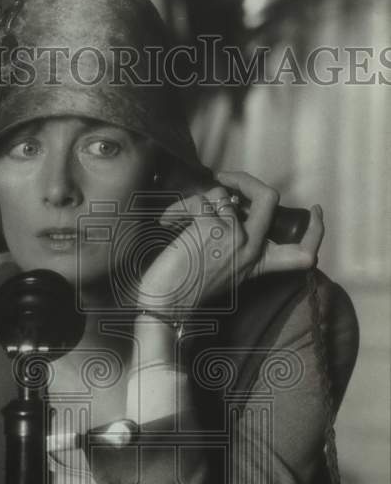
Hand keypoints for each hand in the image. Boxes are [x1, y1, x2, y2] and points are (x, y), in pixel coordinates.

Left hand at [137, 170, 323, 317]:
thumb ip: (237, 242)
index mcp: (259, 263)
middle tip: (224, 179)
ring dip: (197, 201)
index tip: (317, 211)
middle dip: (244, 179)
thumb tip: (234, 203)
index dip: (316, 230)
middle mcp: (253, 249)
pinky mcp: (212, 229)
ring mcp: (235, 238)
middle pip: (269, 198)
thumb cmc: (187, 286)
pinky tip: (168, 223)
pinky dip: (178, 208)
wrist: (166, 304)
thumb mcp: (225, 269)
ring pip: (224, 195)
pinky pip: (200, 200)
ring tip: (179, 220)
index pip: (304, 252)